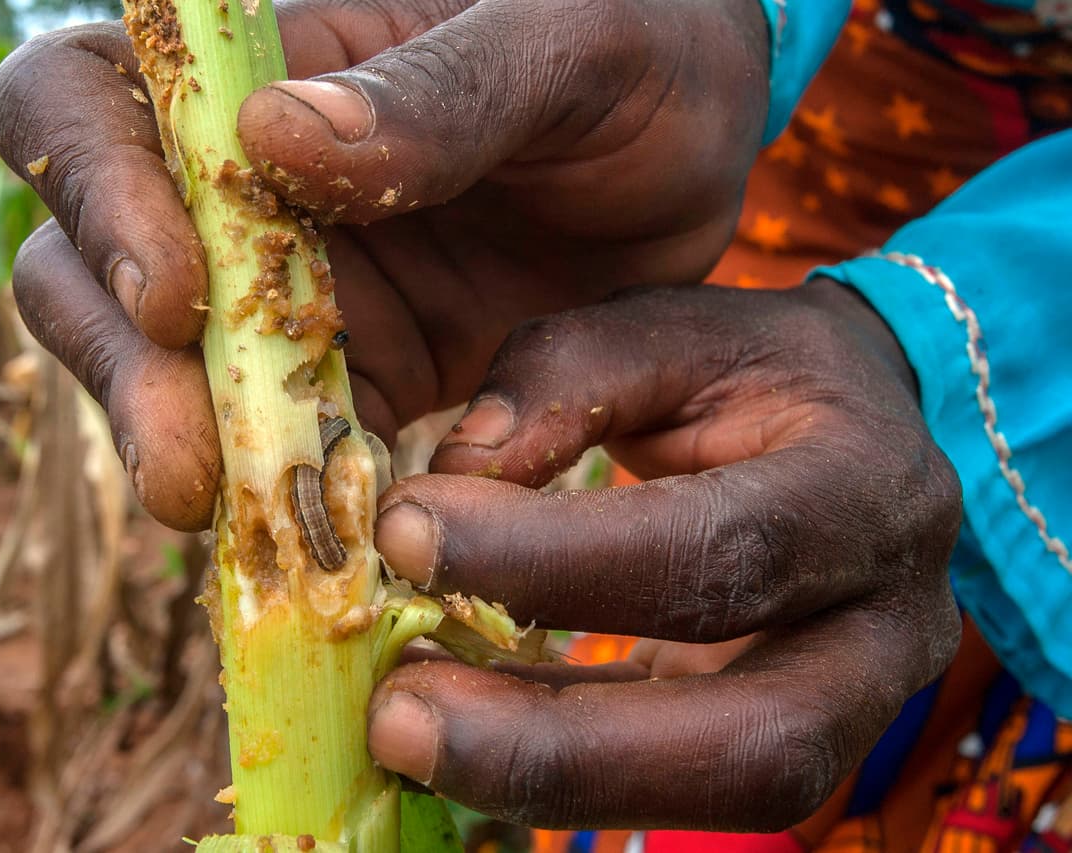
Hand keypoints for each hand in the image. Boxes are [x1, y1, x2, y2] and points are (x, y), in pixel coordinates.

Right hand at [0, 0, 769, 529]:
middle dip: (124, 373)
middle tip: (189, 469)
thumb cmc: (636, 52)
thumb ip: (441, 89)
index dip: (93, 193)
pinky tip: (327, 550)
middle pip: (87, 268)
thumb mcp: (566, 49)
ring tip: (246, 525)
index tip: (179, 296)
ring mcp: (292, 293)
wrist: (699, 155)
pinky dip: (287, 501)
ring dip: (188, 455)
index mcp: (264, 68)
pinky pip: (282, 448)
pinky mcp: (356, 378)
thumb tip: (275, 140)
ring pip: (168, 377)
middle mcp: (244, 186)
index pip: (85, 99)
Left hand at [367, 279, 962, 830]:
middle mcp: (889, 620)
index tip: (403, 532)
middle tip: (395, 716)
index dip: (552, 558)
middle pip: (755, 737)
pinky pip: (688, 794)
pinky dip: (563, 773)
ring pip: (730, 793)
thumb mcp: (670, 328)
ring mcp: (857, 702)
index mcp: (866, 488)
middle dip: (561, 746)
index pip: (717, 549)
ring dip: (553, 782)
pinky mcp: (793, 740)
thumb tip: (456, 470)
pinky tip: (460, 729)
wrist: (854, 426)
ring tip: (407, 731)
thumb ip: (566, 374)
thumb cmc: (752, 369)